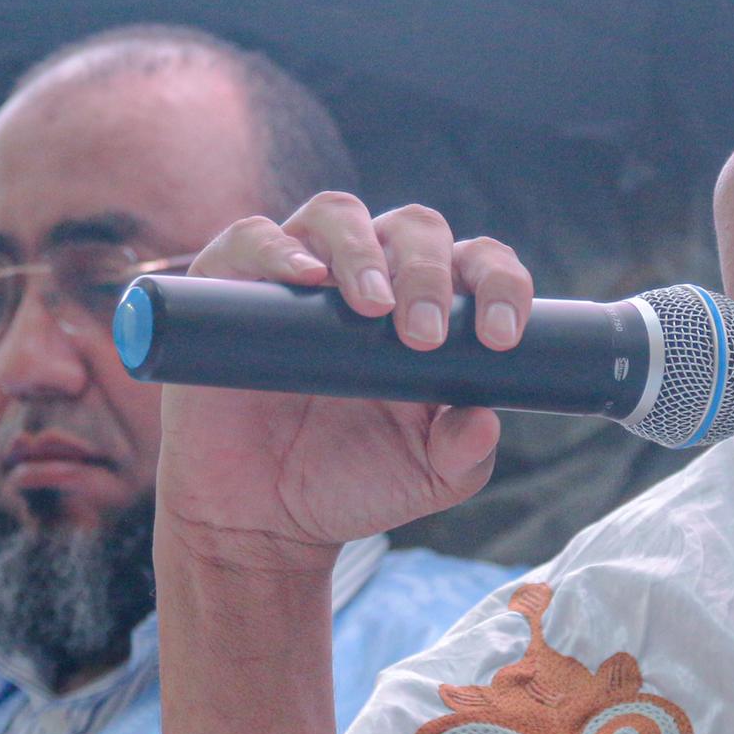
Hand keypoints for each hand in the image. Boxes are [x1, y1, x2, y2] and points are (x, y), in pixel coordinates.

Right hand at [154, 194, 531, 573]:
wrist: (261, 518)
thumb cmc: (352, 482)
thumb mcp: (426, 478)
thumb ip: (464, 454)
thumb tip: (484, 420)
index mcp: (431, 310)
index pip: (477, 263)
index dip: (499, 283)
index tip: (500, 337)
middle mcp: (372, 278)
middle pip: (414, 229)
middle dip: (429, 271)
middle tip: (424, 333)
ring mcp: (302, 278)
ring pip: (338, 215)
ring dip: (363, 249)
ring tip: (372, 305)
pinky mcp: (233, 285)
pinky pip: (252, 238)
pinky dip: (278, 248)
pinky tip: (305, 278)